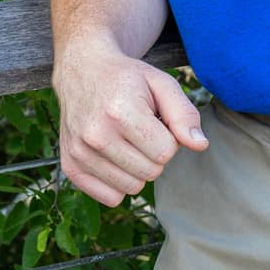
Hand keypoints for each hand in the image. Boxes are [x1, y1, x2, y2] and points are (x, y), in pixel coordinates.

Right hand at [55, 41, 207, 206]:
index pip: (166, 152)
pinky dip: (118, 182)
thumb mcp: (161, 84)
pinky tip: (113, 156)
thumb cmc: (127, 79)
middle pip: (151, 172)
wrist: (82, 71)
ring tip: (126, 140)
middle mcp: (96, 134)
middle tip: (141, 129)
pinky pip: (111, 198)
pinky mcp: (70, 167)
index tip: (155, 121)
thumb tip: (200, 145)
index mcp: (120, 111)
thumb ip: (184, 114)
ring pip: (133, 188)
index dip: (168, 137)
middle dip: (154, 153)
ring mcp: (79, 153)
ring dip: (137, 168)